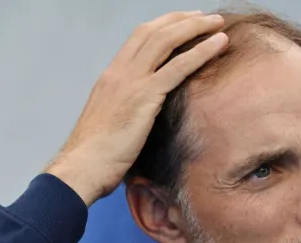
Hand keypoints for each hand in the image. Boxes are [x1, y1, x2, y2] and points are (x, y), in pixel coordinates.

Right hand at [44, 11, 227, 205]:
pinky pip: (177, 67)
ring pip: (167, 41)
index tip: (184, 23)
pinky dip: (201, 52)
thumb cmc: (95, 157)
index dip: (164, 26)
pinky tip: (219, 45)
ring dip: (195, 28)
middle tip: (206, 17)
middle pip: (154, 31)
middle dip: (182, 20)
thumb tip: (144, 116)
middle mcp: (119, 72)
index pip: (139, 38)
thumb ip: (128, 110)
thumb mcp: (112, 124)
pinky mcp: (144, 97)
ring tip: (217, 23)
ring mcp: (131, 82)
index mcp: (111, 77)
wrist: (81, 168)